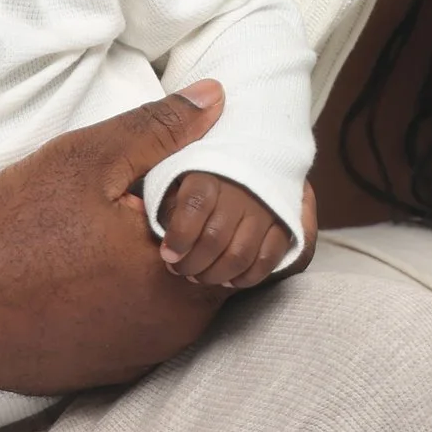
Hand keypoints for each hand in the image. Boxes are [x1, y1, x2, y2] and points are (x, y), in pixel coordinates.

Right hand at [0, 83, 246, 396]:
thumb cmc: (14, 235)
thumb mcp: (88, 161)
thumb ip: (160, 129)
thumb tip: (218, 98)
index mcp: (183, 284)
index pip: (256, 243)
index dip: (248, 200)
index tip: (228, 169)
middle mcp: (174, 332)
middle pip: (224, 271)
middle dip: (214, 227)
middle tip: (180, 185)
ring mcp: (143, 356)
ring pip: (187, 298)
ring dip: (178, 258)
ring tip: (142, 216)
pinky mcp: (111, 368)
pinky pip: (150, 322)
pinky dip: (145, 289)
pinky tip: (108, 258)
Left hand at [153, 169, 291, 290]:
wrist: (254, 151)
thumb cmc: (197, 171)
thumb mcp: (168, 169)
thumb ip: (161, 185)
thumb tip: (145, 199)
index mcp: (207, 172)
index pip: (194, 205)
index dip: (179, 237)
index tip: (168, 254)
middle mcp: (239, 189)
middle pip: (215, 237)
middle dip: (193, 263)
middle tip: (181, 270)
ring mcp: (265, 207)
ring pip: (240, 254)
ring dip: (216, 274)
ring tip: (201, 276)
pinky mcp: (285, 224)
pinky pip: (270, 258)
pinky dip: (248, 276)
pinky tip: (230, 279)